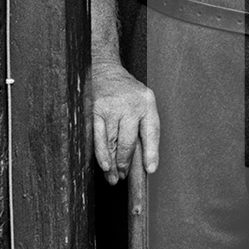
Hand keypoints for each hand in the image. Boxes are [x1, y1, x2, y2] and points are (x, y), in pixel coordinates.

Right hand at [89, 59, 159, 182]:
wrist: (105, 70)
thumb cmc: (127, 91)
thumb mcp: (143, 101)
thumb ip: (144, 124)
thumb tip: (142, 158)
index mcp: (147, 103)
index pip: (152, 132)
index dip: (151, 153)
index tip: (150, 169)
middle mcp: (130, 105)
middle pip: (128, 141)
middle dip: (126, 163)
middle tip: (124, 176)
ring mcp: (112, 108)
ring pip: (112, 142)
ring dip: (113, 163)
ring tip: (114, 177)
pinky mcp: (96, 111)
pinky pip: (99, 137)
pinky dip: (101, 154)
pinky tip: (105, 166)